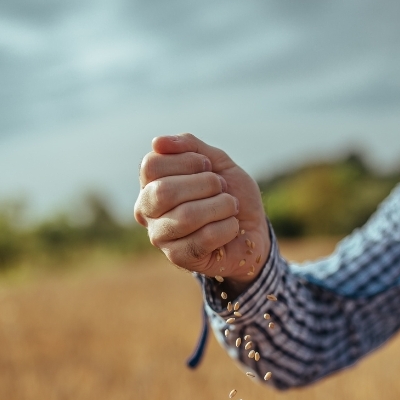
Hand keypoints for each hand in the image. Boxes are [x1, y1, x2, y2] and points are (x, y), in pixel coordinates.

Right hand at [134, 133, 269, 290]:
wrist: (253, 229)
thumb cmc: (229, 193)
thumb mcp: (216, 162)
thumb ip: (190, 147)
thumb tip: (158, 142)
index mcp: (150, 183)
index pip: (151, 166)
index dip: (187, 161)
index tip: (208, 166)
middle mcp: (147, 211)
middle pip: (163, 192)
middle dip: (205, 184)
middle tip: (222, 187)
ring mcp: (160, 237)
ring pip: (186, 217)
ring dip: (220, 206)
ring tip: (230, 206)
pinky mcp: (179, 257)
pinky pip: (205, 238)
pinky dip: (228, 227)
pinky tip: (232, 227)